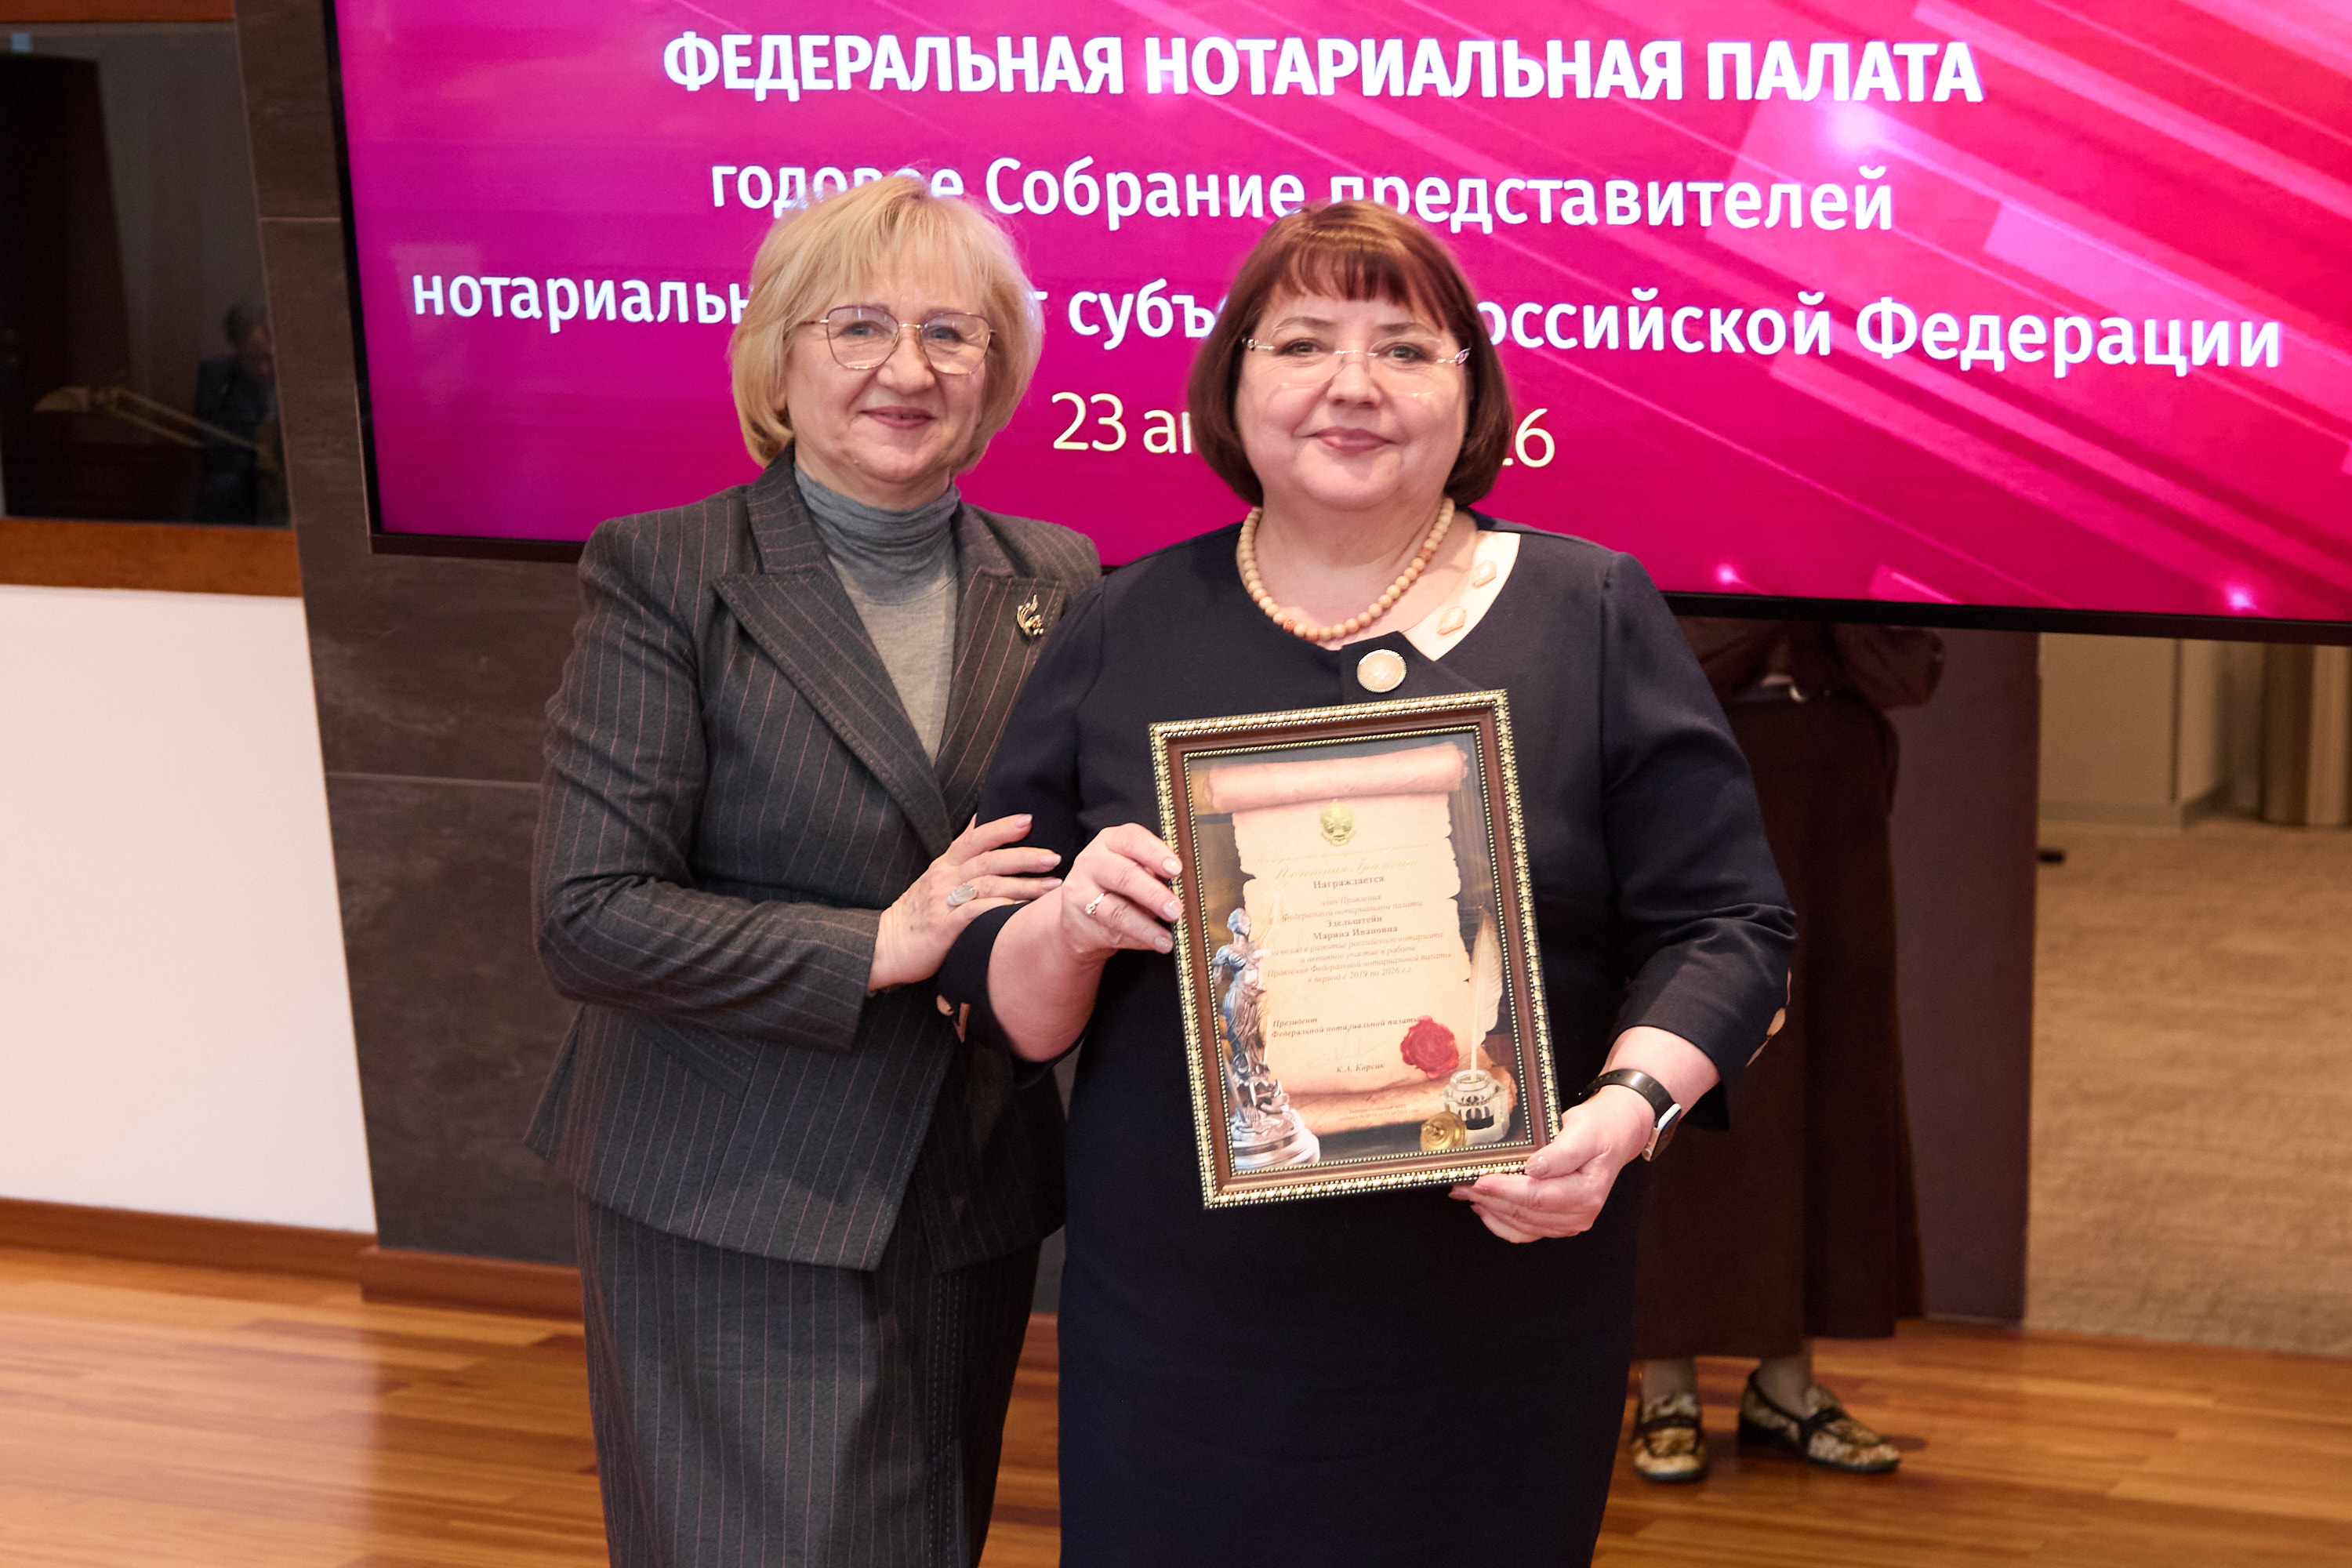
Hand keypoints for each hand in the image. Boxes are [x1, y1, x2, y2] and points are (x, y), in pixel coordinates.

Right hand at [869, 814, 1063, 990]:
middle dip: (1024, 857)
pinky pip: (974, 913)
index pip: (974, 838)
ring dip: (1023, 885)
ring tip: (1052, 886)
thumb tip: (979, 819)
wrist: (885, 946)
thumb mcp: (936, 876)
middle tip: (1054, 857)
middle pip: (988, 860)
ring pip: (988, 886)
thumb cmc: (918, 913)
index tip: (1029, 820)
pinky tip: (1021, 911)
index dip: (1001, 827)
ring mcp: (943, 902)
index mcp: (944, 865)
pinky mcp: (943, 927)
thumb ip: (960, 851)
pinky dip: (998, 909)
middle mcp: (944, 878)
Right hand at [1054, 823, 1181, 963]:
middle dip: (1154, 895)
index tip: (1176, 869)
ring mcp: (1080, 891)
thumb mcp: (1135, 870)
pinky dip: (1138, 940)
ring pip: (1117, 911)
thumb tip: (1183, 889)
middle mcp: (1091, 861)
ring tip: (1167, 939)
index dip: (1156, 854)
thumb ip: (1155, 873)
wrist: (1080, 914)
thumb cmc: (1118, 887)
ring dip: (1146, 927)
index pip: (1133, 840)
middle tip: (1176, 909)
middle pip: (1125, 875)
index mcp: (1111, 841)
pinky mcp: (1077, 920)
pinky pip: (1112, 932)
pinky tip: (1155, 943)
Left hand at [1449, 1086, 1654, 1243]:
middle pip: (1525, 1212)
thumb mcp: (1582, 1131)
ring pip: (1521, 1224)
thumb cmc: (1598, 1129)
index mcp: (1586, 1193)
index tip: (1480, 1179)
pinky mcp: (1558, 1222)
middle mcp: (1580, 1214)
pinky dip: (1501, 1223)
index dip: (1506, 1190)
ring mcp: (1569, 1222)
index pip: (1538, 1196)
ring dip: (1491, 1209)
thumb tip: (1534, 1168)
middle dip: (1490, 1198)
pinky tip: (1483, 1208)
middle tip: (1460, 1183)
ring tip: (1465, 1192)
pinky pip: (1525, 1231)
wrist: (1613, 1133)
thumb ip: (1561, 1152)